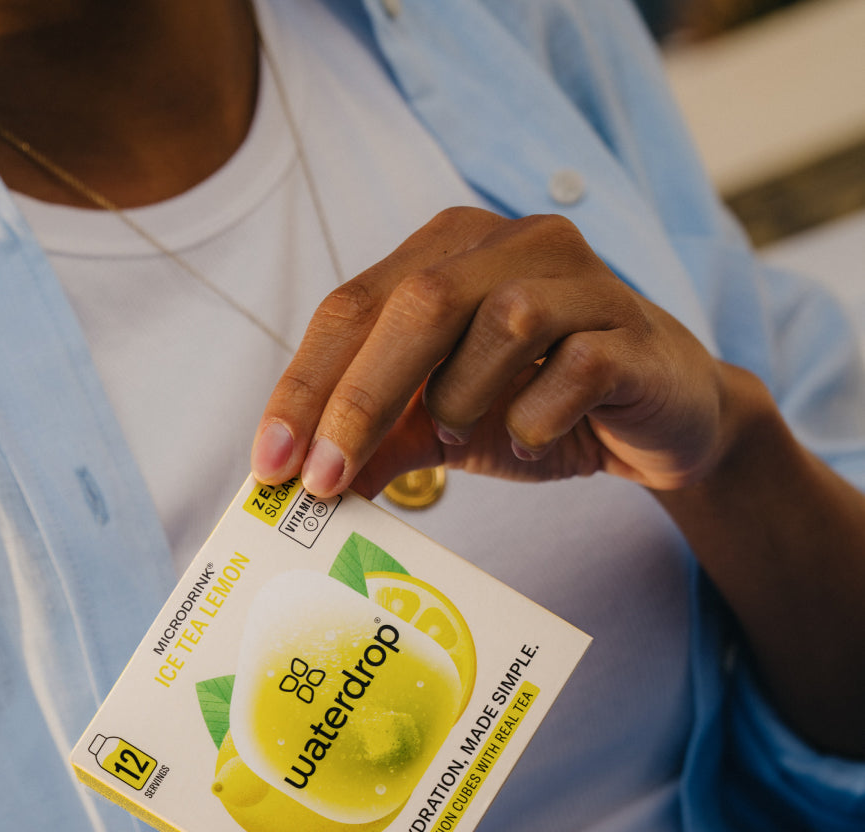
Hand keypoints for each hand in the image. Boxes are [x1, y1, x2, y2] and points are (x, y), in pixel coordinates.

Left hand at [250, 206, 729, 501]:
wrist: (660, 418)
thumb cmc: (538, 405)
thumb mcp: (439, 427)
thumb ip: (375, 443)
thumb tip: (298, 488)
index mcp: (448, 251)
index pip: (353, 307)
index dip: (305, 387)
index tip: (270, 464)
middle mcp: (513, 243)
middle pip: (418, 302)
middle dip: (359, 401)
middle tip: (325, 481)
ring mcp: (581, 280)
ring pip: (500, 322)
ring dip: (463, 400)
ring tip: (464, 436)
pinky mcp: (632, 331)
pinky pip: (575, 367)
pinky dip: (536, 418)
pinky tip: (529, 443)